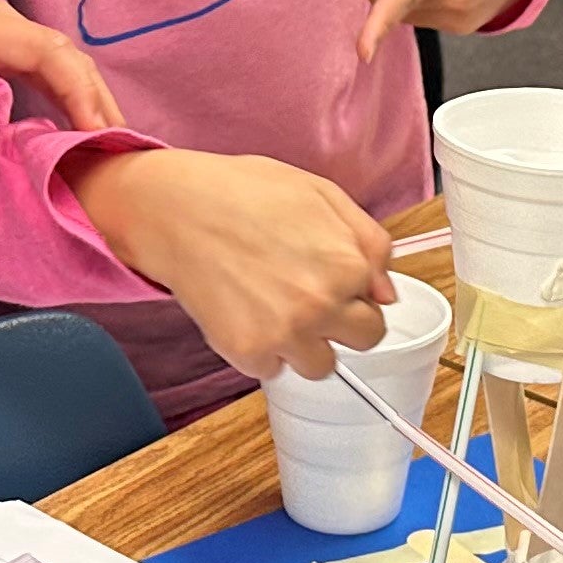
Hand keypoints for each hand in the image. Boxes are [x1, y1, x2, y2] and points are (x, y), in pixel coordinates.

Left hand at [0, 0, 119, 162]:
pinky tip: (72, 122)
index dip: (80, 94)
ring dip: (87, 97)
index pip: (48, 54)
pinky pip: (42, 62)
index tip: (99, 134)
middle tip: (122, 151)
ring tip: (109, 144)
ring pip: (60, 59)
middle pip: (67, 57)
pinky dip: (66, 90)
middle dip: (98, 101)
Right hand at [68, 149, 389, 379]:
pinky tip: (242, 310)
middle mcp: (321, 306)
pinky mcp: (247, 353)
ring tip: (272, 305)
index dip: (354, 294)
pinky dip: (259, 349)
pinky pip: (271, 369)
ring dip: (303, 344)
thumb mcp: (320, 193)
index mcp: (347, 266)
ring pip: (318, 366)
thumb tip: (386, 292)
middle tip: (305, 296)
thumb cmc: (243, 192)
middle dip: (340, 324)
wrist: (176, 208)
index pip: (378, 311)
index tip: (329, 281)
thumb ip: (369, 242)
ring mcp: (284, 334)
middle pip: (360, 344)